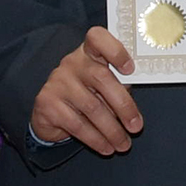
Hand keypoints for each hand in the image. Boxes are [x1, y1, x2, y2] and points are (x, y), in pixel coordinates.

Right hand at [30, 26, 144, 154]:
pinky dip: (96, 140)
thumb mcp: (103, 87)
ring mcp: (57, 82)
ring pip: (92, 107)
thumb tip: (138, 105)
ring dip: (112, 130)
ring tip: (123, 144)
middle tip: (136, 127)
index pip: (97, 38)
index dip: (115, 50)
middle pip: (102, 78)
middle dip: (124, 106)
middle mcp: (71, 63)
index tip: (130, 70)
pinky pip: (78, 125)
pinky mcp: (47, 104)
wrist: (50, 115)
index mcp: (88, 53)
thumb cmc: (86, 96)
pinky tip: (106, 147)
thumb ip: (118, 87)